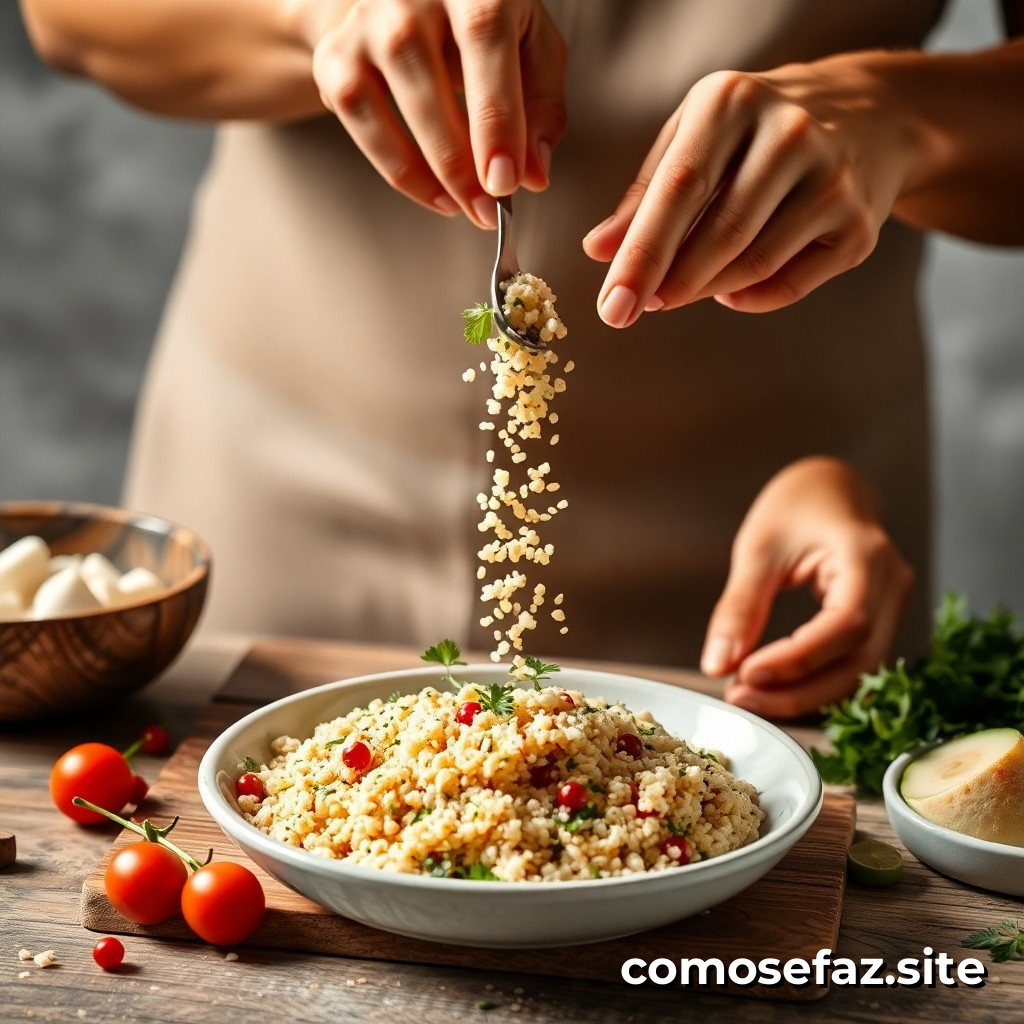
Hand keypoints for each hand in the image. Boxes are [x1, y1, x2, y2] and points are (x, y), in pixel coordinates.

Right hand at [304, 0, 566, 225]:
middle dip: (462, 163)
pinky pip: (363, 123)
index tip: (505, 181)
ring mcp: (366, 21)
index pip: (484, 41)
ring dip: (430, 172)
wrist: (410, 1)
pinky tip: (434, 192)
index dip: (496, 118)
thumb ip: (542, 107)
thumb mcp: (532, 48)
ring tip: (465, 205)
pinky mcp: (336, 56)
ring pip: (389, 105)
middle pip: (431, 82)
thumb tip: (534, 174)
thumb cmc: (481, 28)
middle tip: (488, 210)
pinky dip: (400, 171)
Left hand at [583, 53, 920, 323]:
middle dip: (671, 284)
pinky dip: (748, 299)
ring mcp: (833, 180)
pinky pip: (788, 286)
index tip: (613, 305)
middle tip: (639, 307)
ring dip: (705, 291)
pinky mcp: (860, 225)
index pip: (679, 190)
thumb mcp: (695, 135)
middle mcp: (790, 133)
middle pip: (719, 236)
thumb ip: (646, 193)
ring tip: (679, 291)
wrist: (872, 116)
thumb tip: (599, 250)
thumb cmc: (757, 130)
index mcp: (734, 101)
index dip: (642, 255)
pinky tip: (730, 288)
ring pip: (753, 265)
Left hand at [700, 458, 913, 719]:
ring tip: (748, 696)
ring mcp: (894, 605)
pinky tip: (774, 687)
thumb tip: (716, 664)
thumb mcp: (758, 548)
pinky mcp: (882, 621)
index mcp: (867, 555)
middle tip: (739, 698)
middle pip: (859, 660)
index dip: (799, 659)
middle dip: (799, 690)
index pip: (846, 624)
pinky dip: (815, 682)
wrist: (830, 487)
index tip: (747, 675)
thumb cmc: (795, 506)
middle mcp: (892, 584)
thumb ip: (739, 607)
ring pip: (860, 671)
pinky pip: (853, 663)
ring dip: (805, 694)